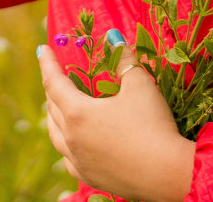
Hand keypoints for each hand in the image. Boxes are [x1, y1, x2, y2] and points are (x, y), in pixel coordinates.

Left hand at [38, 32, 194, 201]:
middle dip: (52, 87)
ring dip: (54, 116)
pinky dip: (65, 143)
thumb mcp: (140, 85)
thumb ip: (124, 58)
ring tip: (57, 105)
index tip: (42, 48)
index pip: (54, 82)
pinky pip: (68, 157)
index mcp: (78, 113)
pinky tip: (72, 142)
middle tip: (56, 74)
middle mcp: (71, 138)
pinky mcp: (90, 177)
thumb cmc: (154, 126)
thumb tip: (113, 35)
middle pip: (52, 107)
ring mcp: (78, 161)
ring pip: (55, 134)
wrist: (170, 174)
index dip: (47, 63)